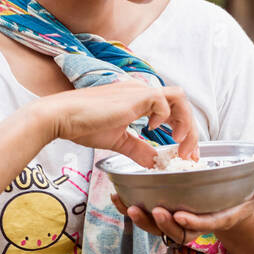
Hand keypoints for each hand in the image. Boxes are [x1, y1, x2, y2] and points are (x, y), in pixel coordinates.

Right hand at [32, 83, 198, 168]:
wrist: (62, 118)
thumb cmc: (83, 125)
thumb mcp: (117, 141)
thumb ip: (137, 149)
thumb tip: (153, 162)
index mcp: (138, 100)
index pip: (171, 109)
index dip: (183, 130)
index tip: (184, 154)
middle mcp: (142, 92)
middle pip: (181, 103)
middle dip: (191, 131)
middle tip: (189, 155)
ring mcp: (139, 91)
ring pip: (179, 98)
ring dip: (185, 122)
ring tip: (179, 144)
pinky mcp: (136, 96)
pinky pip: (163, 101)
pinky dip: (165, 117)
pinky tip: (153, 131)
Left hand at [110, 156, 253, 245]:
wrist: (229, 210)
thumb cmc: (243, 198)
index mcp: (219, 220)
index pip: (205, 225)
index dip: (191, 222)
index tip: (178, 215)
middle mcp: (197, 225)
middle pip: (177, 231)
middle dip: (161, 224)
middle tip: (152, 210)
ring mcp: (180, 223)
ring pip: (158, 229)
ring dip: (142, 220)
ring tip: (128, 206)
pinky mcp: (167, 218)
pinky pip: (148, 219)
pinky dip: (131, 210)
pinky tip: (118, 198)